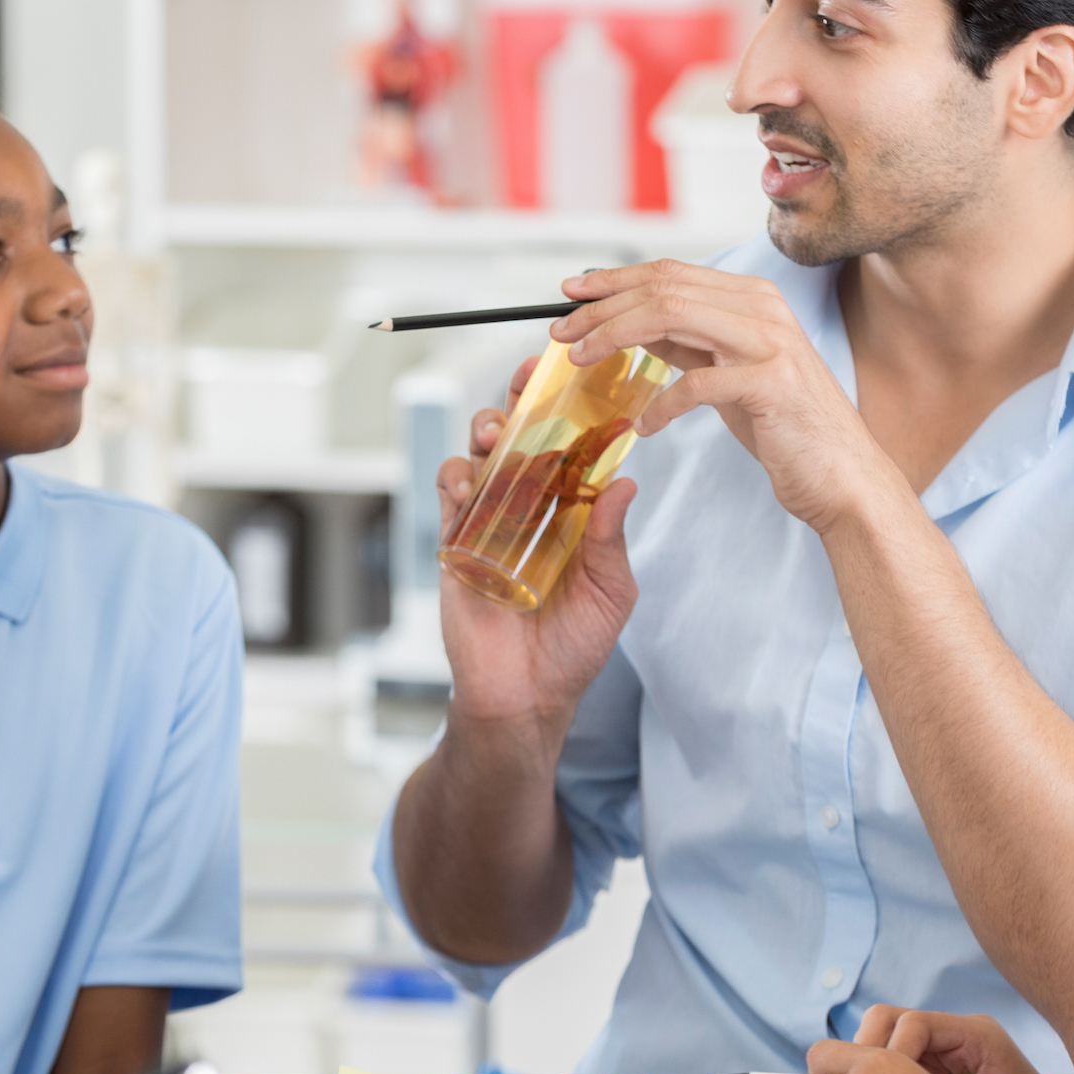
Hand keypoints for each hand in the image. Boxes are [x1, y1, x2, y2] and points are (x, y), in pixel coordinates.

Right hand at [437, 356, 637, 734]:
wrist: (526, 697)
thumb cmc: (575, 646)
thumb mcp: (611, 590)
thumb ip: (611, 538)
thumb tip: (624, 481)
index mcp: (570, 510)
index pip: (567, 446)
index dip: (568, 409)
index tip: (577, 376)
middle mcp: (529, 506)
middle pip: (520, 436)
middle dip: (520, 401)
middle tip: (527, 382)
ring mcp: (490, 521)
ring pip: (482, 455)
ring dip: (487, 432)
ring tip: (500, 433)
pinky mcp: (455, 542)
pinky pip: (449, 496)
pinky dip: (456, 477)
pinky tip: (470, 480)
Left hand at [552, 263, 906, 535]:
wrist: (845, 477)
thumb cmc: (785, 428)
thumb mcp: (729, 374)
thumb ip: (691, 344)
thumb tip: (636, 326)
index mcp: (751, 298)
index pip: (669, 273)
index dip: (613, 280)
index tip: (569, 294)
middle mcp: (762, 308)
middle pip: (662, 288)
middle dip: (602, 307)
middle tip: (561, 332)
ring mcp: (770, 342)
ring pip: (670, 316)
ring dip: (615, 337)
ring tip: (582, 361)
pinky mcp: (771, 383)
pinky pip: (695, 382)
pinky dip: (661, 405)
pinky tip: (644, 426)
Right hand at [852, 1006, 1048, 1073]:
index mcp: (977, 1035)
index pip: (911, 1023)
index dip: (890, 1052)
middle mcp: (956, 1036)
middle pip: (888, 1022)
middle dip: (868, 1055)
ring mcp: (943, 1052)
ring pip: (883, 1044)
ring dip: (870, 1073)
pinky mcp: (934, 1073)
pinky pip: (893, 1070)